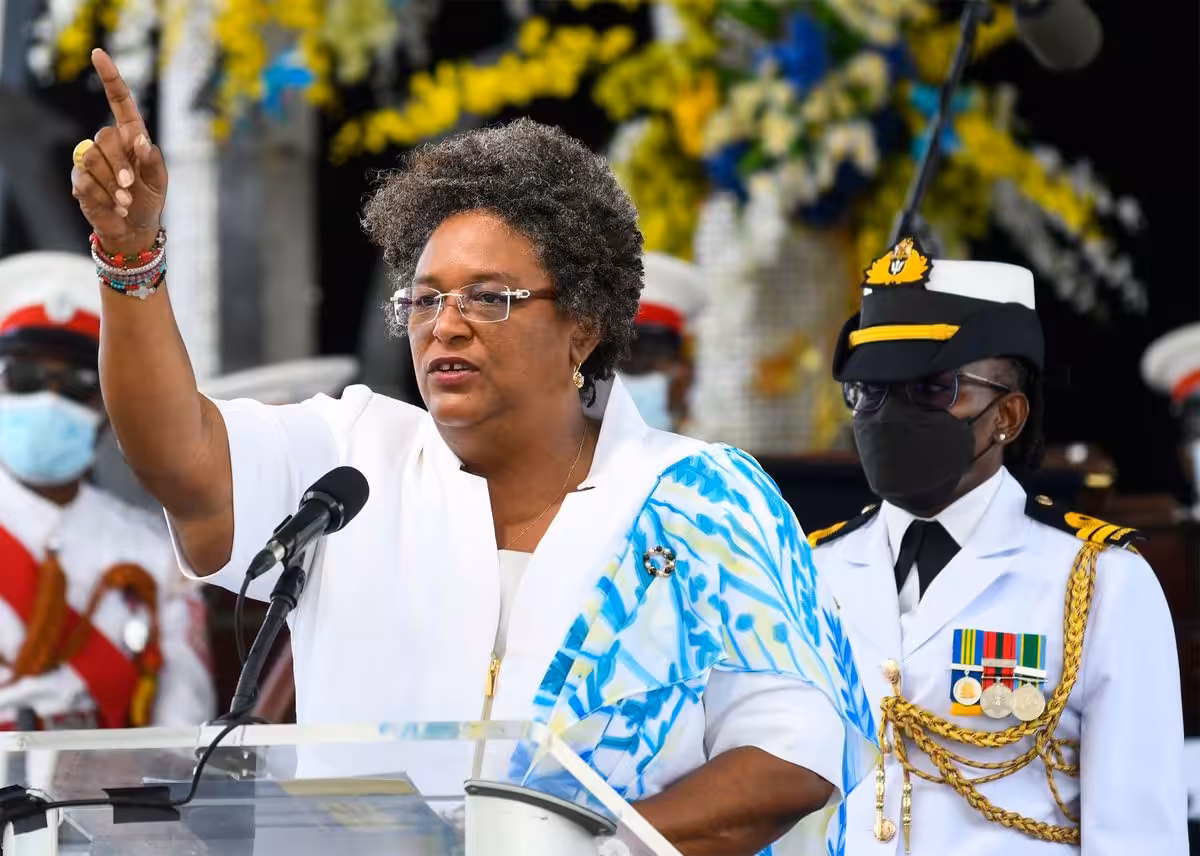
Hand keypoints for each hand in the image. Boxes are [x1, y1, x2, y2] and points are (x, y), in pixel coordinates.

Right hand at [71, 48, 166, 256]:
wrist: (134, 230)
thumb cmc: (149, 201)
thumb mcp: (160, 183)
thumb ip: (154, 161)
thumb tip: (143, 141)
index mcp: (131, 137)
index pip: (120, 102)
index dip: (110, 78)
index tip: (99, 54)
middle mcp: (110, 144)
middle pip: (105, 137)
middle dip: (121, 166)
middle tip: (132, 188)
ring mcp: (91, 160)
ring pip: (93, 159)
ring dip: (114, 185)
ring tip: (126, 202)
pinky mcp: (79, 179)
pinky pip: (85, 180)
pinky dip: (103, 197)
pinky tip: (114, 206)